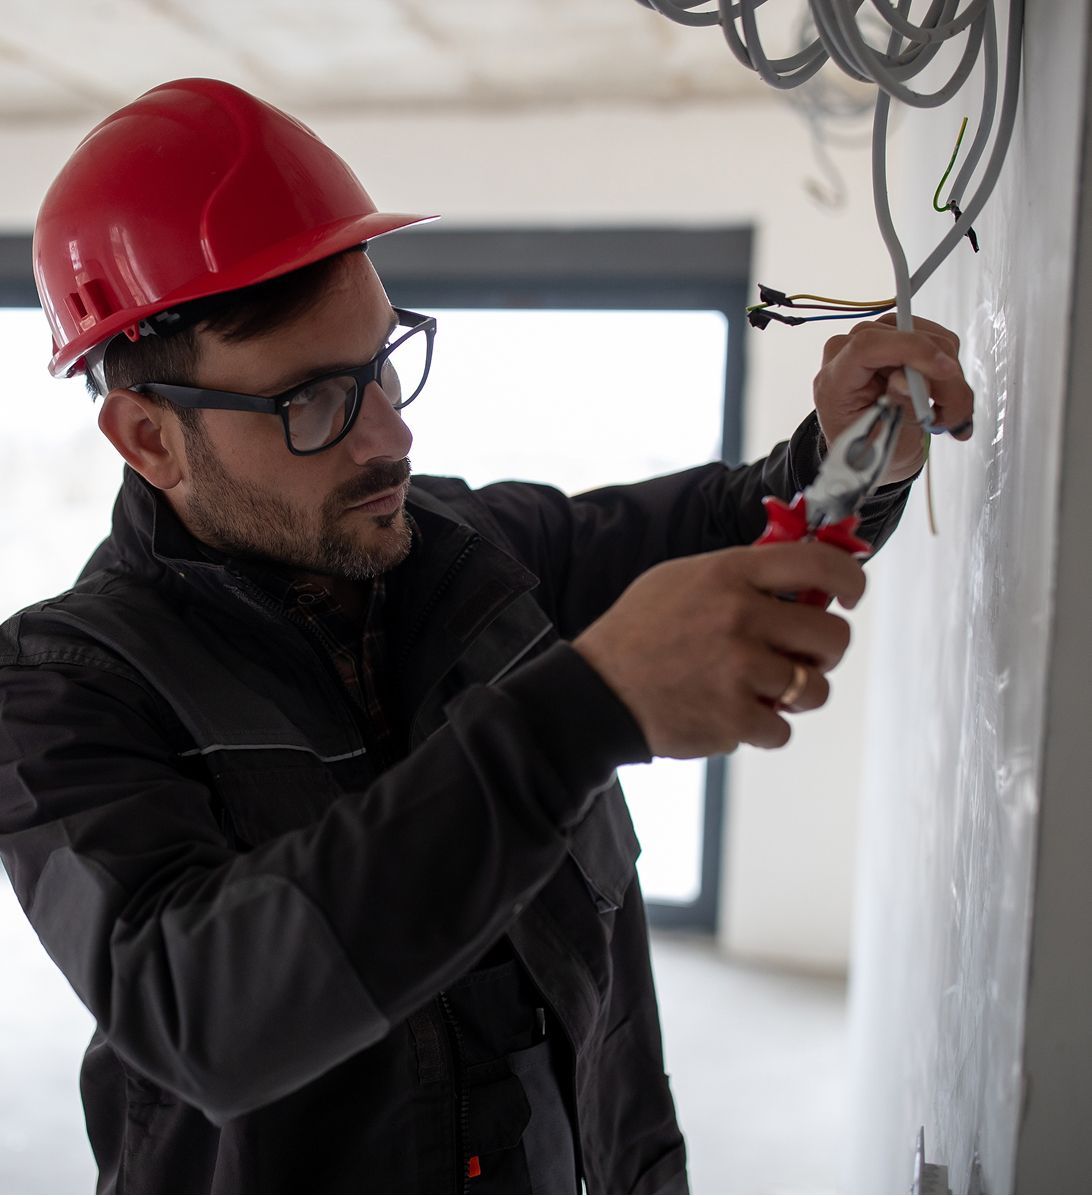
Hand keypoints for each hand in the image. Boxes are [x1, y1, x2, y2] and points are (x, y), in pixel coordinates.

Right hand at [572, 542, 864, 758]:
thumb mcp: (682, 578)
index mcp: (729, 574)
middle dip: (827, 653)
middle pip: (832, 636)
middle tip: (805, 659)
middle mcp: (739, 616)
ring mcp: (737, 669)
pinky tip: (733, 713)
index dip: (851, 580)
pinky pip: (782, 729)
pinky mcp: (732, 717)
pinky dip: (763, 728)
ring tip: (765, 693)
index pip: (818, 563)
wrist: (596, 691)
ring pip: (815, 690)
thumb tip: (804, 580)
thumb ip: (740, 574)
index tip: (851, 597)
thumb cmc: (639, 631)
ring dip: (798, 696)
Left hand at [813, 314, 974, 483]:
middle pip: (907, 339)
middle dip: (942, 377)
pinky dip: (949, 373)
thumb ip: (895, 408)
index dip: (912, 350)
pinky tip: (944, 402)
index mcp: (834, 381)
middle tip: (956, 416)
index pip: (868, 345)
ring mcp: (874, 342)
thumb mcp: (883, 442)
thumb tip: (907, 380)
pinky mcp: (897, 338)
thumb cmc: (869, 450)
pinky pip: (937, 342)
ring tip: (948, 416)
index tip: (946, 371)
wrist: (870, 450)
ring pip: (929, 338)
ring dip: (950, 379)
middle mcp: (848, 353)